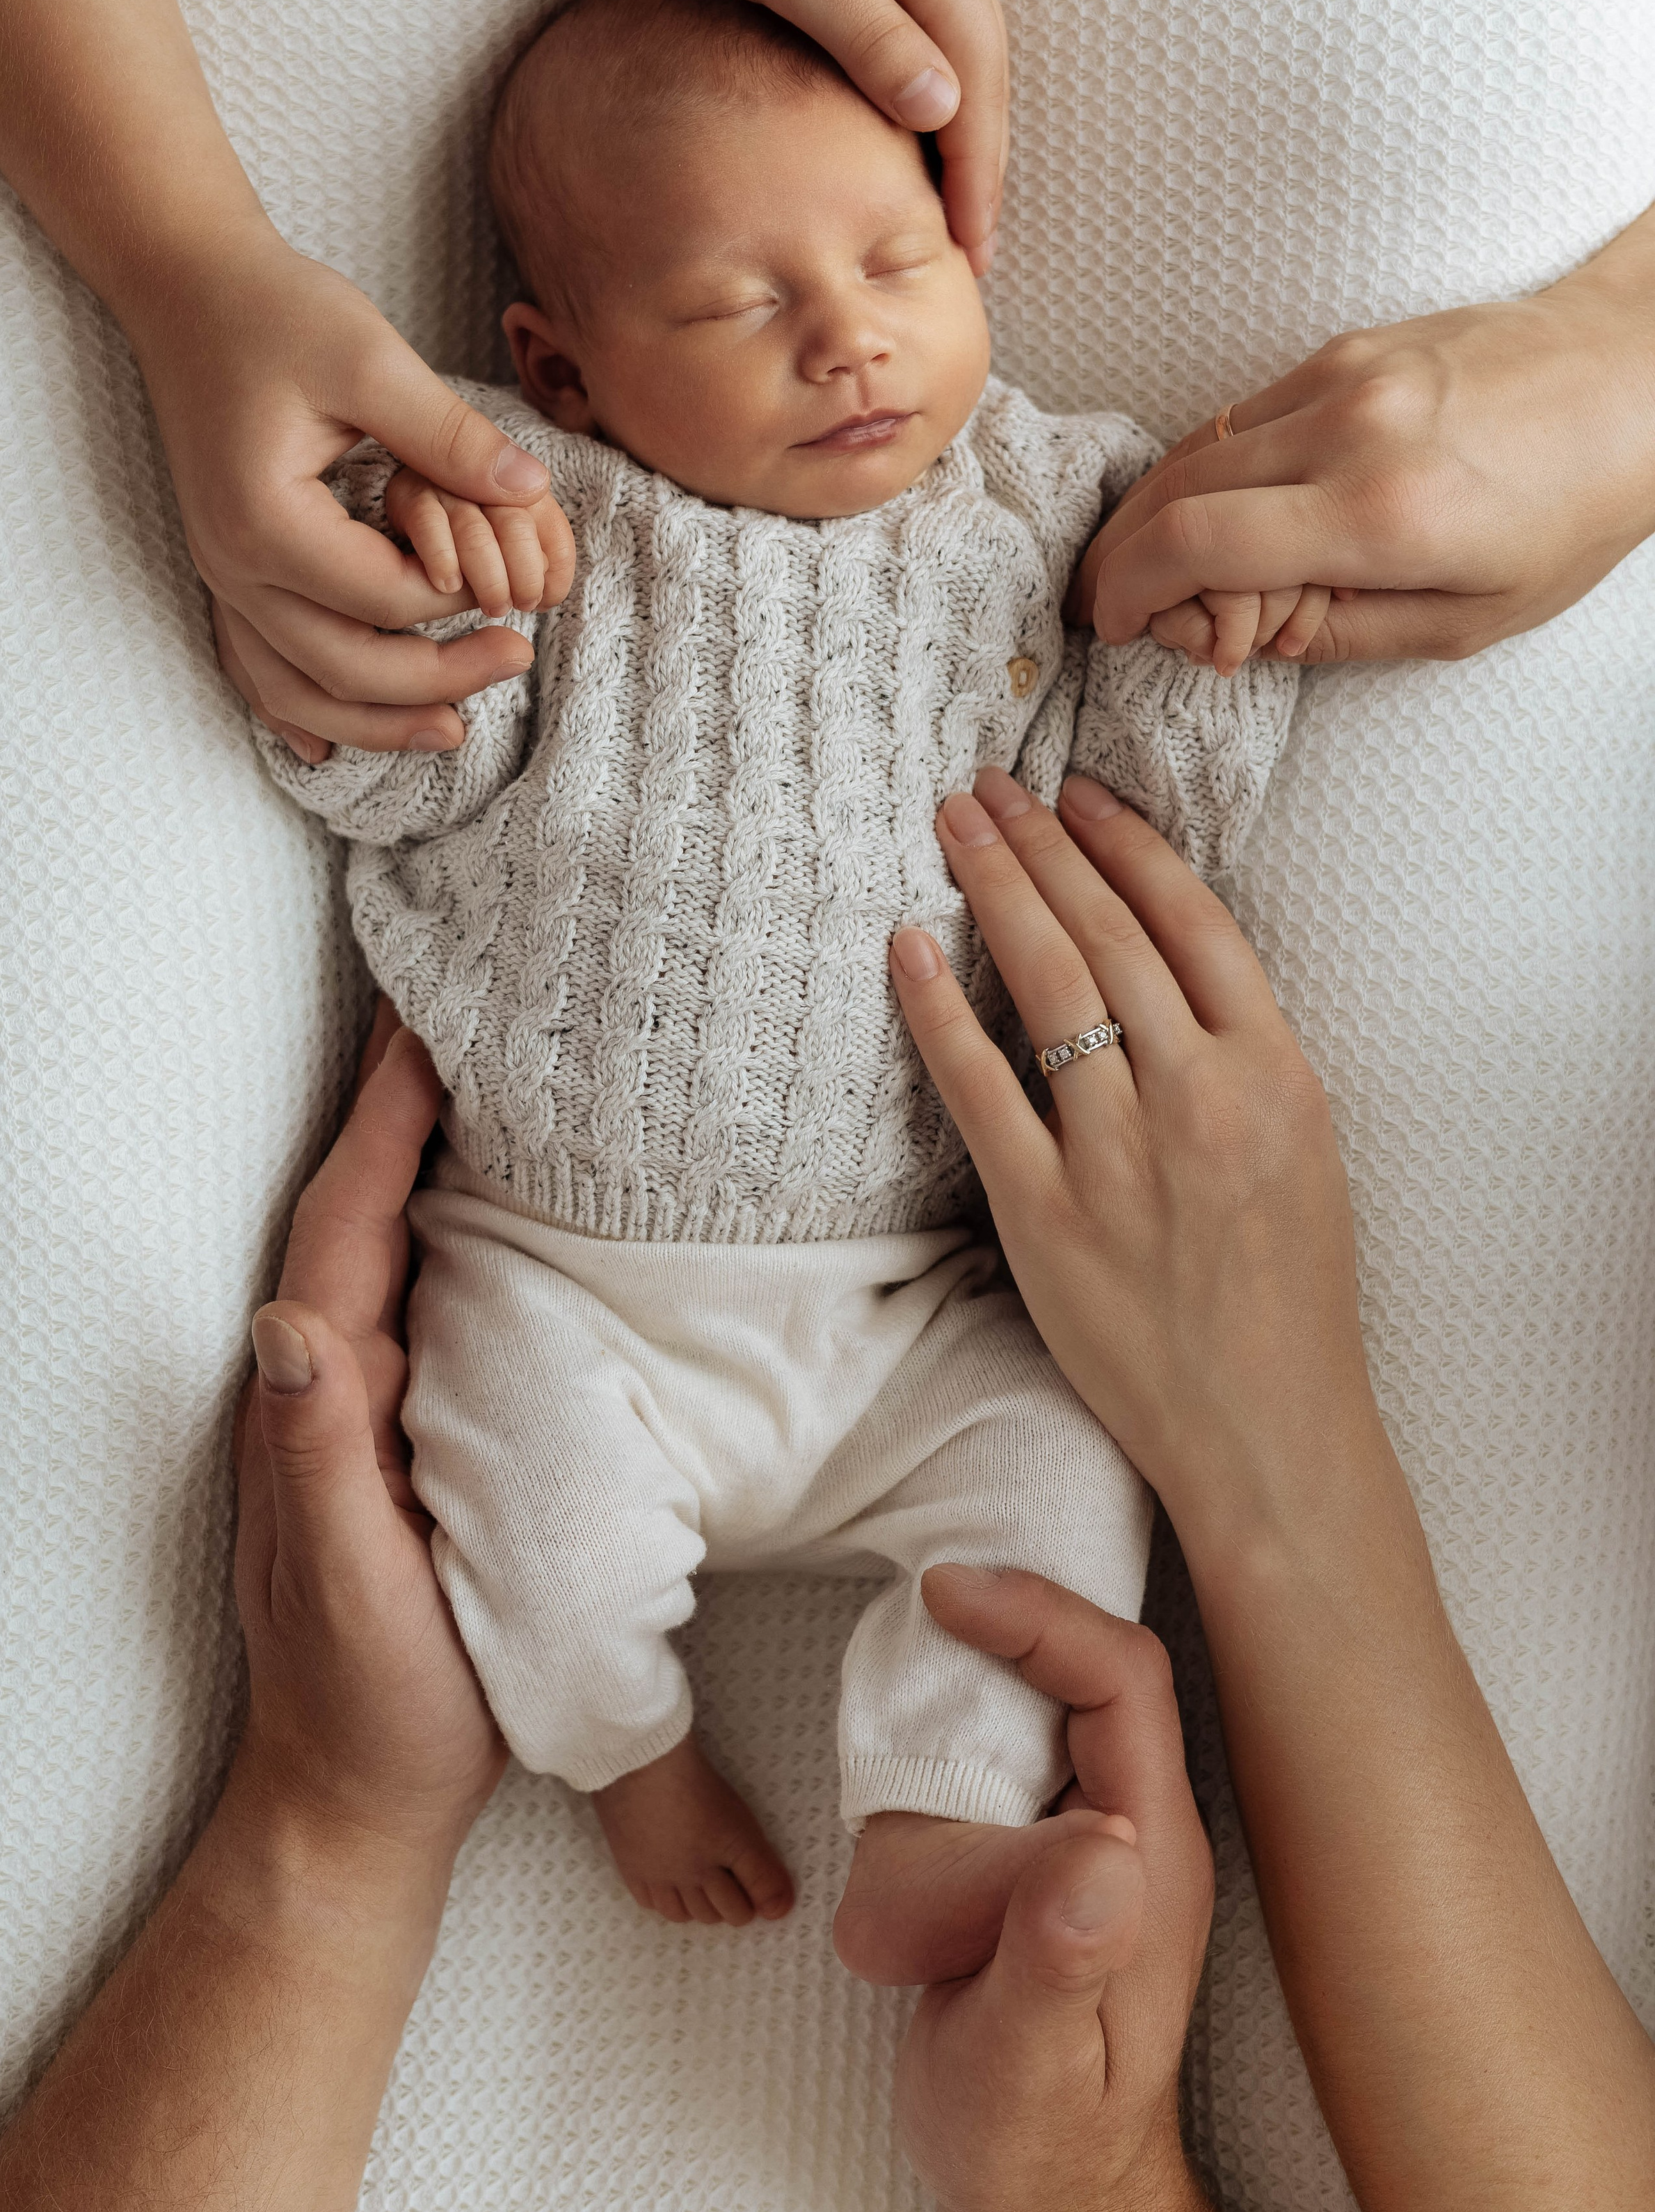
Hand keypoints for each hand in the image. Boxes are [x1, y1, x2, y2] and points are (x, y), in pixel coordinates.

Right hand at [121, 220, 567, 758]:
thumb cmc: (278, 310)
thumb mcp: (371, 356)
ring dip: (374, 723)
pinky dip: (297, 711)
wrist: (186, 288)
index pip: (385, 599)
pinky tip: (330, 749)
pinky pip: (255, 668)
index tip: (512, 576)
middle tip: (519, 659)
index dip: (458, 598)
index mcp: (266, 519)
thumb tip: (532, 489)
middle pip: (344, 669)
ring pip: (296, 691)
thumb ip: (450, 433)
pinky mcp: (224, 570)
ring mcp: (220, 575)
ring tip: (454, 731)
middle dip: (437, 681)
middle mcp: (232, 564)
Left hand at [232, 1003, 505, 1863]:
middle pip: (365, 1208)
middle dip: (402, 1101)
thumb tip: (285, 1321)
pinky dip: (462, 1223)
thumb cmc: (370, 1699)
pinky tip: (513, 1199)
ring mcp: (373, 1406)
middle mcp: (335, 1382)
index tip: (425, 1026)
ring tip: (490, 1059)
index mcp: (321, 1399)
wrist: (364, 1799)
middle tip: (462, 994)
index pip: (346, 1229)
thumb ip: (315, 1456)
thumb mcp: (347, 1584)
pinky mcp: (417, 1432)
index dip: (382, 1124)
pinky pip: (438, 1297)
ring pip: (401, 1243)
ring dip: (431, 1147)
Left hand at [644, 0, 1006, 268]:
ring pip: (965, 70)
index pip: (976, 91)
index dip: (977, 178)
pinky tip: (919, 147)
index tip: (972, 252)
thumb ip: (871, 38)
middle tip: (973, 260)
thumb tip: (944, 111)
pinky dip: (935, 106)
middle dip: (983, 175)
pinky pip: (936, 46)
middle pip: (985, 85)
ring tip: (954, 222)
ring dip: (964, 146)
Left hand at [888, 767, 1373, 1557]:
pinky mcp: (1045, 1214)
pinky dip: (938, 1009)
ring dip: (994, 889)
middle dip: (1042, 844)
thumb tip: (1163, 960)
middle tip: (988, 784)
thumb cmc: (1289, 1294)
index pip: (1191, 921)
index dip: (1126, 845)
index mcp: (1276, 1073)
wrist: (1265, 1427)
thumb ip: (1242, 1052)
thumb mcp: (1304, 1146)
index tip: (1077, 794)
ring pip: (1046, 986)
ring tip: (955, 825)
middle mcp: (1199, 1098)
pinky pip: (978, 1088)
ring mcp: (1118, 1155)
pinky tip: (906, 945)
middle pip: (1107, 933)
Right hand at [896, 1568, 1239, 2211]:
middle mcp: (1126, 1826)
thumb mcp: (1033, 2065)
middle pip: (1065, 1673)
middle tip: (902, 1727)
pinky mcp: (1026, 1855)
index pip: (1119, 1674)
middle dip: (976, 1678)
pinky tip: (912, 1925)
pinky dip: (921, 1815)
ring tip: (920, 1936)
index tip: (945, 1592)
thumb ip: (1059, 1957)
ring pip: (1000, 1729)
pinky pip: (968, 1779)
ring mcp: (1077, 1838)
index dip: (1039, 1612)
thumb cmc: (1042, 2146)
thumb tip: (1100, 1846)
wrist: (1047, 2198)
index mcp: (1150, 1853)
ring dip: (931, 1799)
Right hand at [1071, 252, 1654, 660]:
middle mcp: (1349, 430)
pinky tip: (1226, 511)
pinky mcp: (1345, 348)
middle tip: (1117, 607)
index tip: (1119, 627)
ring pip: (1194, 446)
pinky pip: (1241, 414)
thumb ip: (1346, 634)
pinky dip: (1210, 469)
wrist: (1634, 381)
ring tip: (1162, 568)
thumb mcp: (1471, 619)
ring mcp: (1341, 375)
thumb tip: (1252, 637)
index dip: (1131, 591)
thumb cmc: (1573, 510)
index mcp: (1382, 512)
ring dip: (1156, 514)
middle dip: (1124, 559)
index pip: (1198, 543)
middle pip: (1172, 491)